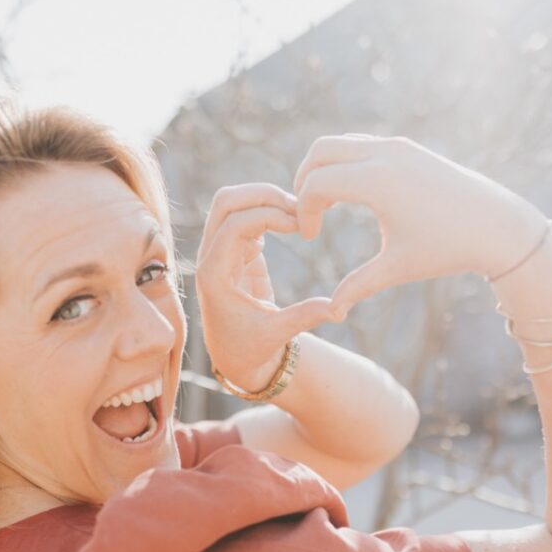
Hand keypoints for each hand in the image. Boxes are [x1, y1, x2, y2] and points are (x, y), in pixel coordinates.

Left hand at [194, 183, 338, 391]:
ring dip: (266, 199)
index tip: (299, 225)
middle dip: (262, 194)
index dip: (268, 216)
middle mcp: (211, 257)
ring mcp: (222, 250)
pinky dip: (270, 211)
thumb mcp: (277, 335)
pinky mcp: (236, 250)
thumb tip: (340, 309)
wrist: (237, 356)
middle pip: (225, 202)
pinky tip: (295, 224)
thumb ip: (305, 317)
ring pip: (234, 203)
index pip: (233, 226)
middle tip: (300, 205)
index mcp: (214, 275)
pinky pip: (247, 215)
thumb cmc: (252, 349)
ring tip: (301, 213)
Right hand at [292, 133, 551, 317]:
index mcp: (376, 181)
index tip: (309, 238)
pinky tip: (352, 195)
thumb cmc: (448, 249)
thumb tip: (333, 313)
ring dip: (325, 169)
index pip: (315, 184)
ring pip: (340, 143)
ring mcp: (398, 146)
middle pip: (320, 151)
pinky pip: (362, 145)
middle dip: (304, 180)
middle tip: (306, 214)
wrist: (498, 226)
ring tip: (326, 205)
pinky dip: (346, 162)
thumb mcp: (398, 268)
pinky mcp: (409, 148)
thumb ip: (359, 286)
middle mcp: (385, 154)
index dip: (303, 211)